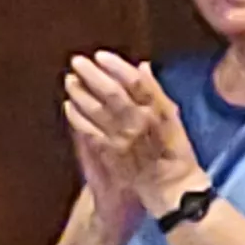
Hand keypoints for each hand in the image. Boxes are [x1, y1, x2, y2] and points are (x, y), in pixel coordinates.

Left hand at [64, 53, 203, 206]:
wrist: (171, 188)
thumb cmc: (175, 154)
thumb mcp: (174, 120)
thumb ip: (156, 93)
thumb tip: (142, 67)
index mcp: (158, 112)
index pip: (136, 83)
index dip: (116, 67)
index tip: (101, 55)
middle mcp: (139, 122)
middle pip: (112, 93)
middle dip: (92, 75)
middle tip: (77, 61)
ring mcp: (122, 138)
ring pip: (96, 110)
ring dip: (80, 93)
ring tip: (70, 80)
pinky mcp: (109, 153)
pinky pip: (88, 131)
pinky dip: (77, 117)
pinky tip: (69, 107)